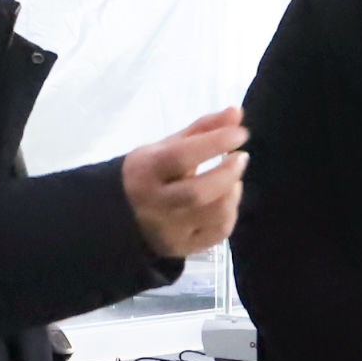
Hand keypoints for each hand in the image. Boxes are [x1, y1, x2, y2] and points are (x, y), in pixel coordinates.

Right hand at [121, 108, 247, 259]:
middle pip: (198, 192)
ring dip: (232, 193)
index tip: (240, 133)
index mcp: (145, 171)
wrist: (120, 215)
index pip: (182, 157)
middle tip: (241, 157)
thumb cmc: (150, 173)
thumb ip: (203, 129)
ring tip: (233, 180)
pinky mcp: (181, 248)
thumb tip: (237, 112)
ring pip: (213, 215)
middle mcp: (154, 204)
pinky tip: (227, 201)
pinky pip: (218, 233)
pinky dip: (230, 214)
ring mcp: (168, 230)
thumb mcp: (168, 147)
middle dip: (228, 173)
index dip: (215, 143)